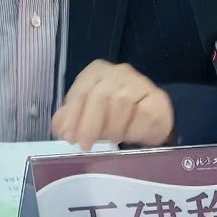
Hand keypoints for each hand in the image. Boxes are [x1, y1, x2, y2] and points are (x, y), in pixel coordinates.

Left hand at [51, 60, 174, 150]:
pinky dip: (133, 130)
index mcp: (97, 72)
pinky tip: (128, 137)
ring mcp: (141, 83)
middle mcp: (119, 72)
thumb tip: (58, 127)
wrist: (150, 115)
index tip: (69, 137)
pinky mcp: (158, 99)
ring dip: (112, 128)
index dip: (73, 116)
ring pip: (122, 103)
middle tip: (85, 145)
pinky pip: (144, 114)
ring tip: (110, 140)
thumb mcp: (88, 113)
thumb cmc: (113, 113)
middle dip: (90, 124)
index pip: (81, 91)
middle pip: (100, 96)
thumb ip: (71, 117)